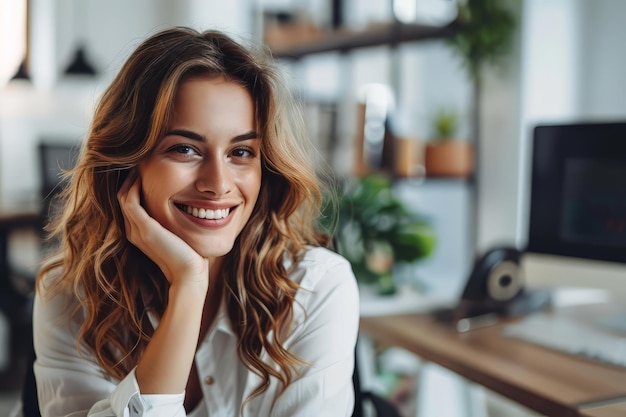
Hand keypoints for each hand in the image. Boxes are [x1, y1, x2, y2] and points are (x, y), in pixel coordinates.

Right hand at [117, 170, 208, 292]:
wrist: (191, 274)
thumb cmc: (191, 256)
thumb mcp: (179, 234)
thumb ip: (176, 222)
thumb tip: (191, 206)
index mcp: (141, 233)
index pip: (131, 203)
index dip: (136, 184)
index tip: (148, 169)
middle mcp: (134, 231)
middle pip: (124, 197)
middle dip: (132, 178)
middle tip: (142, 160)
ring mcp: (136, 230)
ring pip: (124, 196)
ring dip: (131, 178)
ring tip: (141, 162)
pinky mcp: (144, 228)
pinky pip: (129, 200)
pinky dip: (133, 185)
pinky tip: (143, 174)